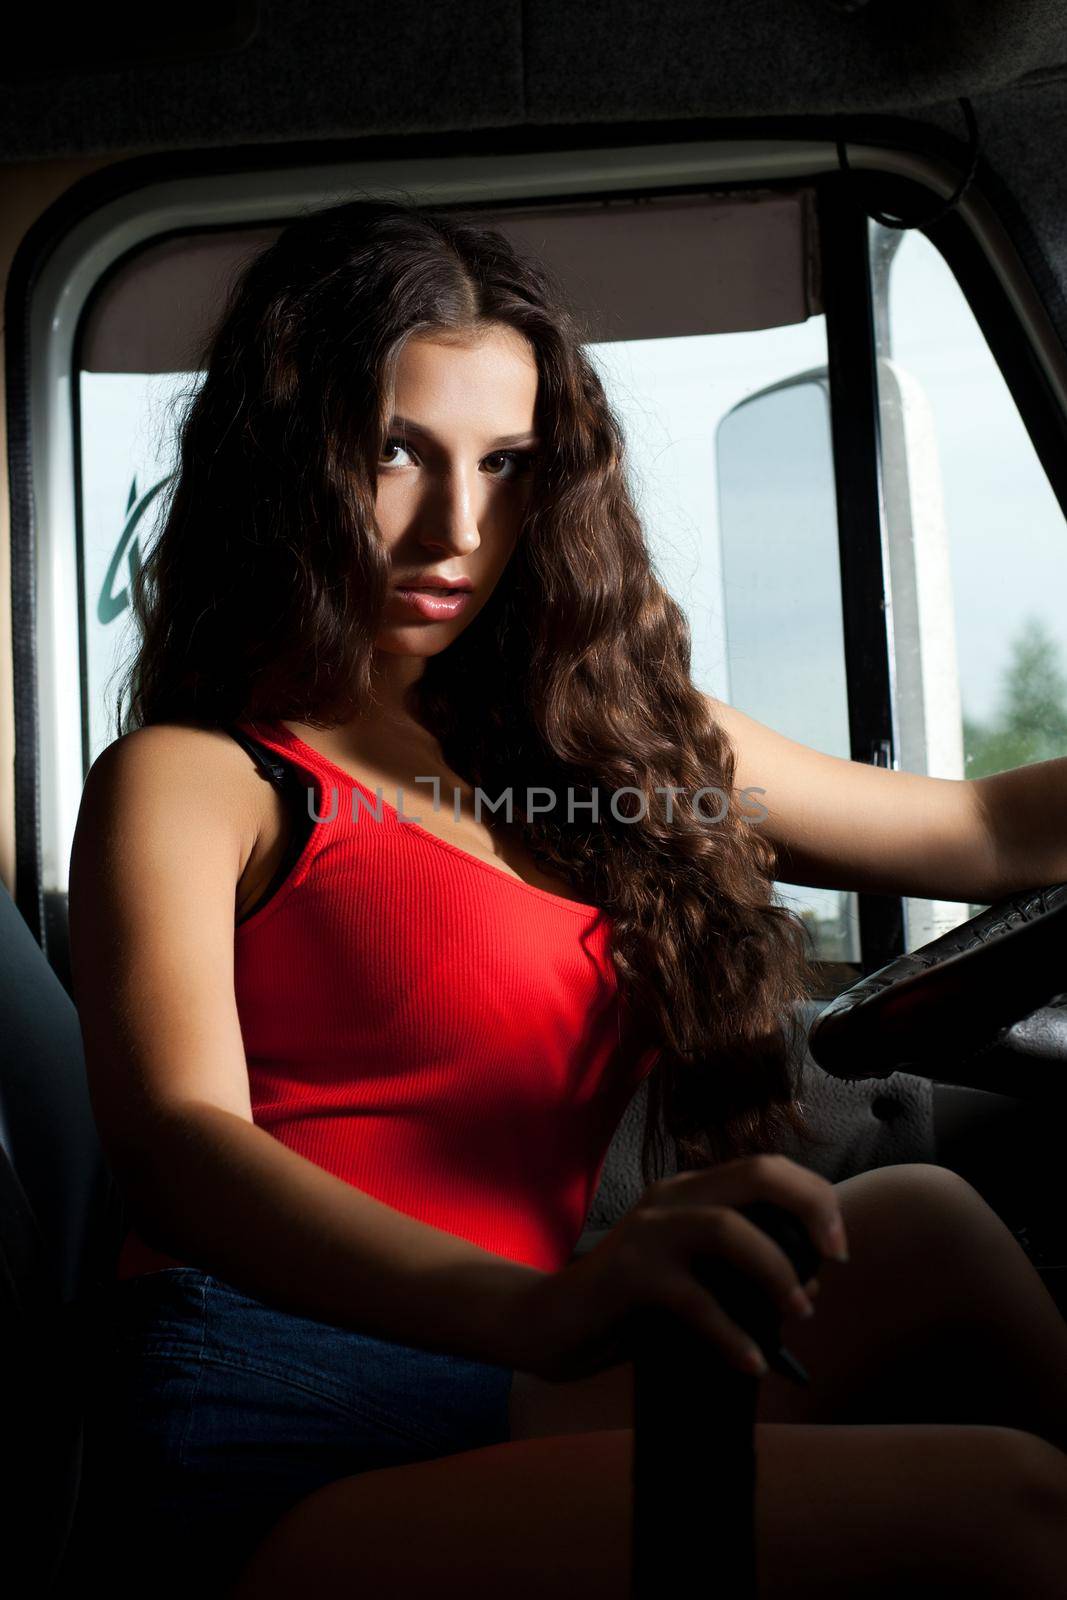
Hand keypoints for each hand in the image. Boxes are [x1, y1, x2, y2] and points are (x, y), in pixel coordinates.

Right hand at [510, 1153, 848, 1382]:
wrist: (549, 1324)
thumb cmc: (630, 1307)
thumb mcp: (696, 1283)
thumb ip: (743, 1277)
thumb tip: (810, 1286)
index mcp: (691, 1192)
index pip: (767, 1169)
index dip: (814, 1198)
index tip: (839, 1247)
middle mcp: (672, 1197)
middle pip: (757, 1174)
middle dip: (810, 1209)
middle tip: (836, 1258)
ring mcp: (648, 1232)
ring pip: (727, 1228)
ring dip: (775, 1269)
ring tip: (799, 1311)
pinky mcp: (629, 1274)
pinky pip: (694, 1299)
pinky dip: (731, 1333)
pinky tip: (752, 1363)